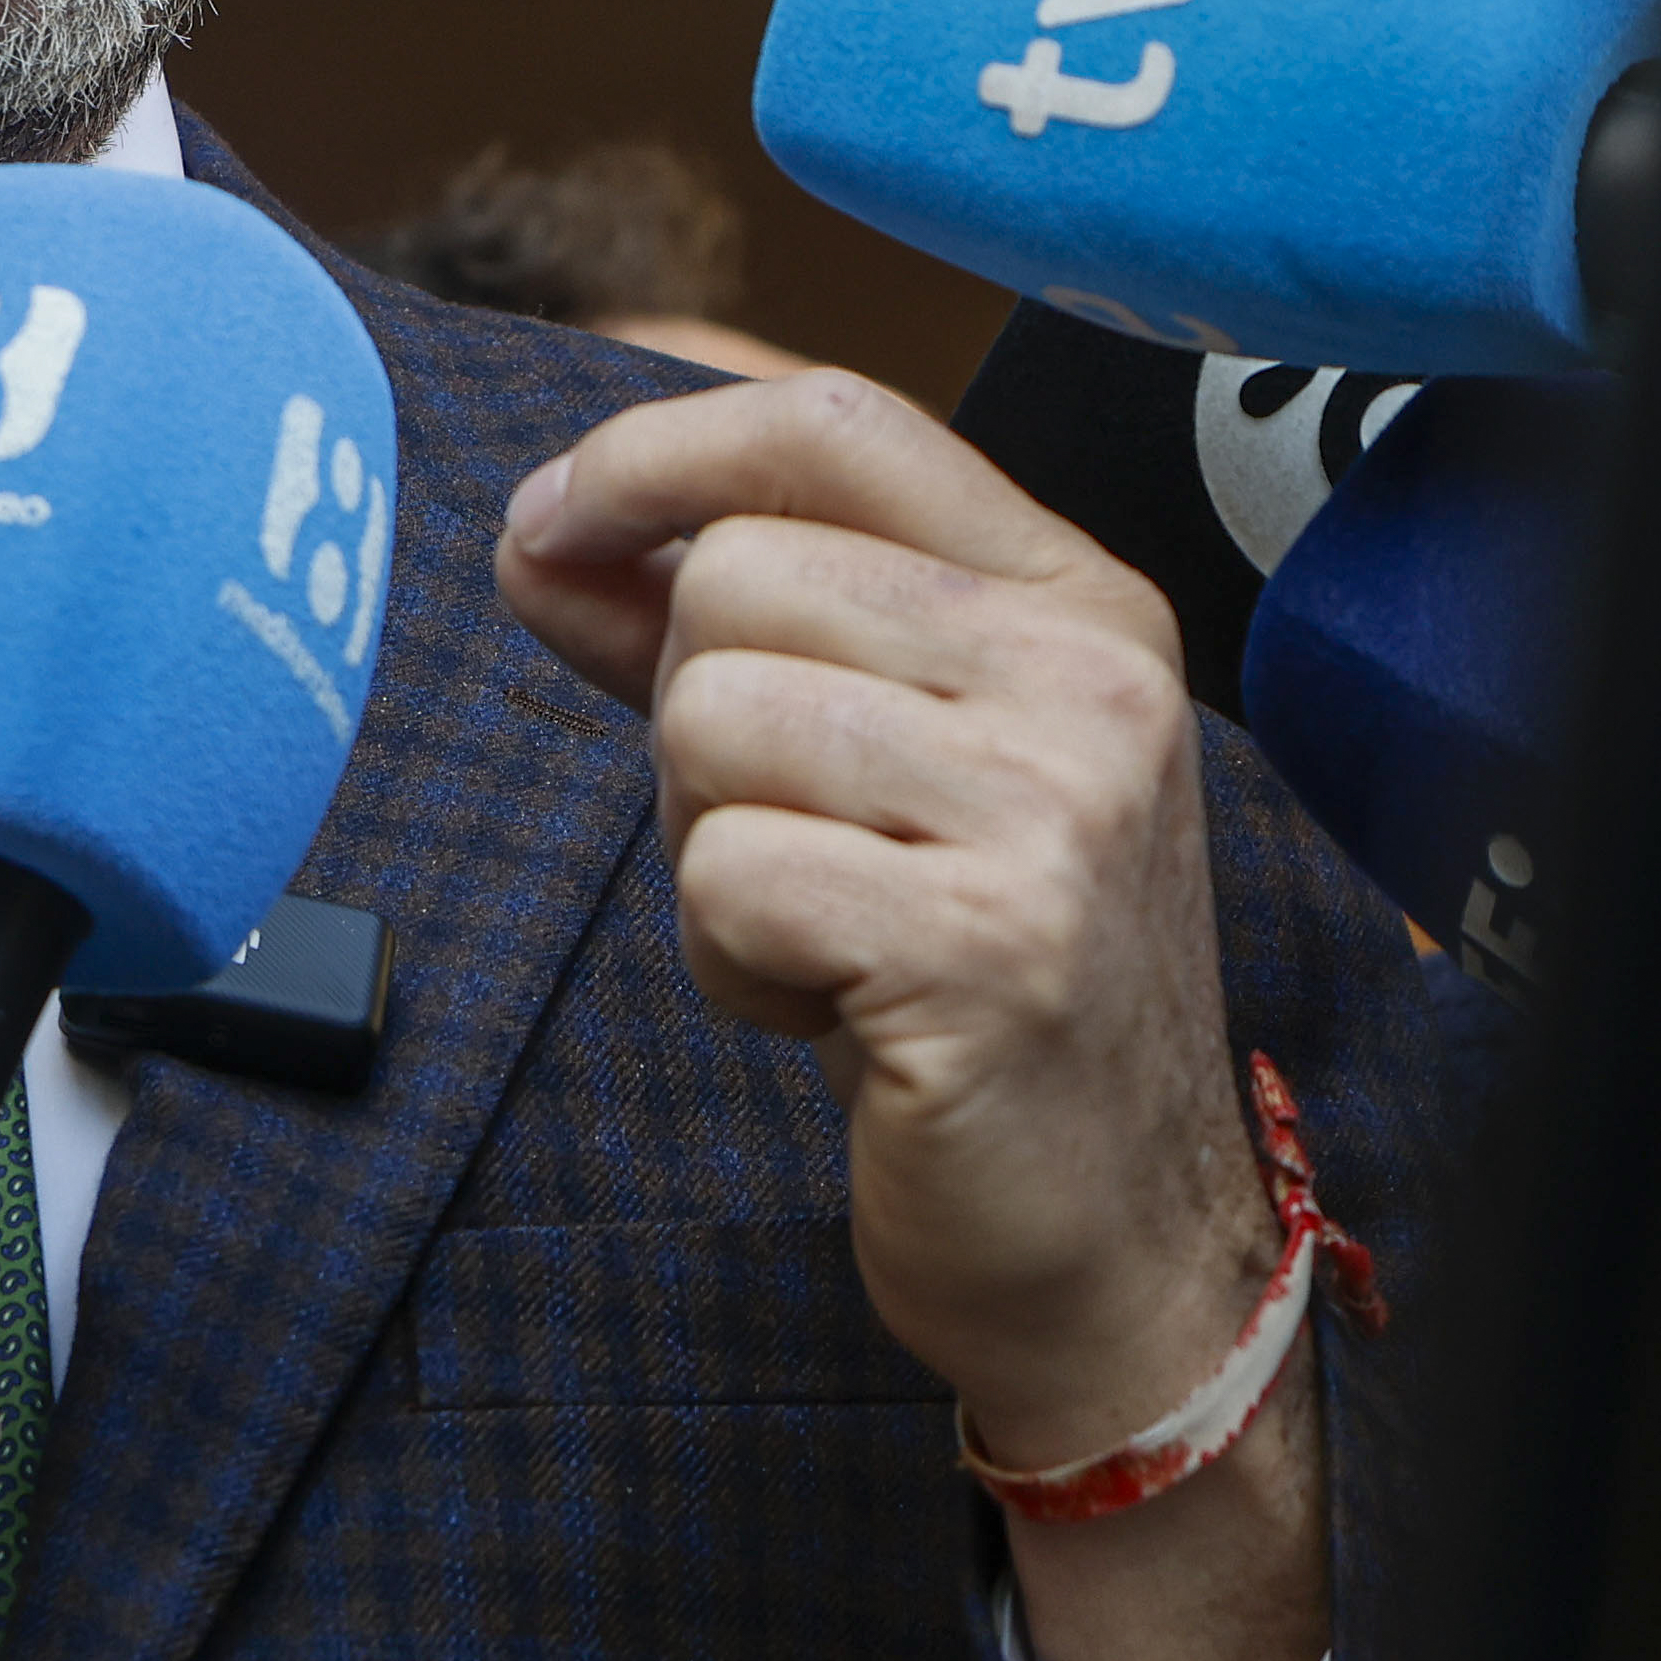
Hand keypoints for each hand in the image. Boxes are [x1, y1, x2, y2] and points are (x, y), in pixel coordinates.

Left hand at [500, 368, 1320, 1660]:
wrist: (1119, 1239)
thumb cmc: (976, 976)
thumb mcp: (879, 759)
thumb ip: (718, 628)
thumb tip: (541, 533)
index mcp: (1078, 597)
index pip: (835, 422)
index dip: (654, 448)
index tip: (549, 524)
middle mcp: (1089, 678)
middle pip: (732, 581)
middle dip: (692, 722)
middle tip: (796, 847)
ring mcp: (1054, 812)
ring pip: (710, 721)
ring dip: (712, 848)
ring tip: (825, 931)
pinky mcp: (988, 951)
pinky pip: (727, 876)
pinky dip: (731, 959)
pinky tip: (829, 1009)